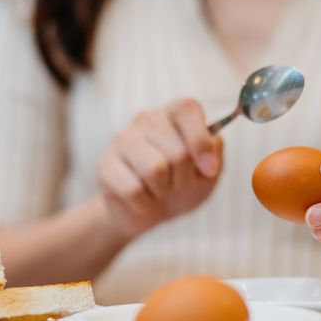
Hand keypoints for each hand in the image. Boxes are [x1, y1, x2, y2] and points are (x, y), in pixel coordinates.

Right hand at [96, 98, 222, 237]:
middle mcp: (146, 119)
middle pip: (177, 151)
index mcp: (174, 114)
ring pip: (155, 169)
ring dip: (164, 191)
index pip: (186, 108)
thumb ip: (215, 153)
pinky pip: (133, 189)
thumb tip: (211, 147)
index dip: (200, 141)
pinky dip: (145, 204)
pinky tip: (142, 201)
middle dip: (184, 179)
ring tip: (159, 191)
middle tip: (177, 184)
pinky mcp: (105, 164)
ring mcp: (122, 139)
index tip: (209, 170)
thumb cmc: (181, 186)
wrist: (149, 212)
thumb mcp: (208, 173)